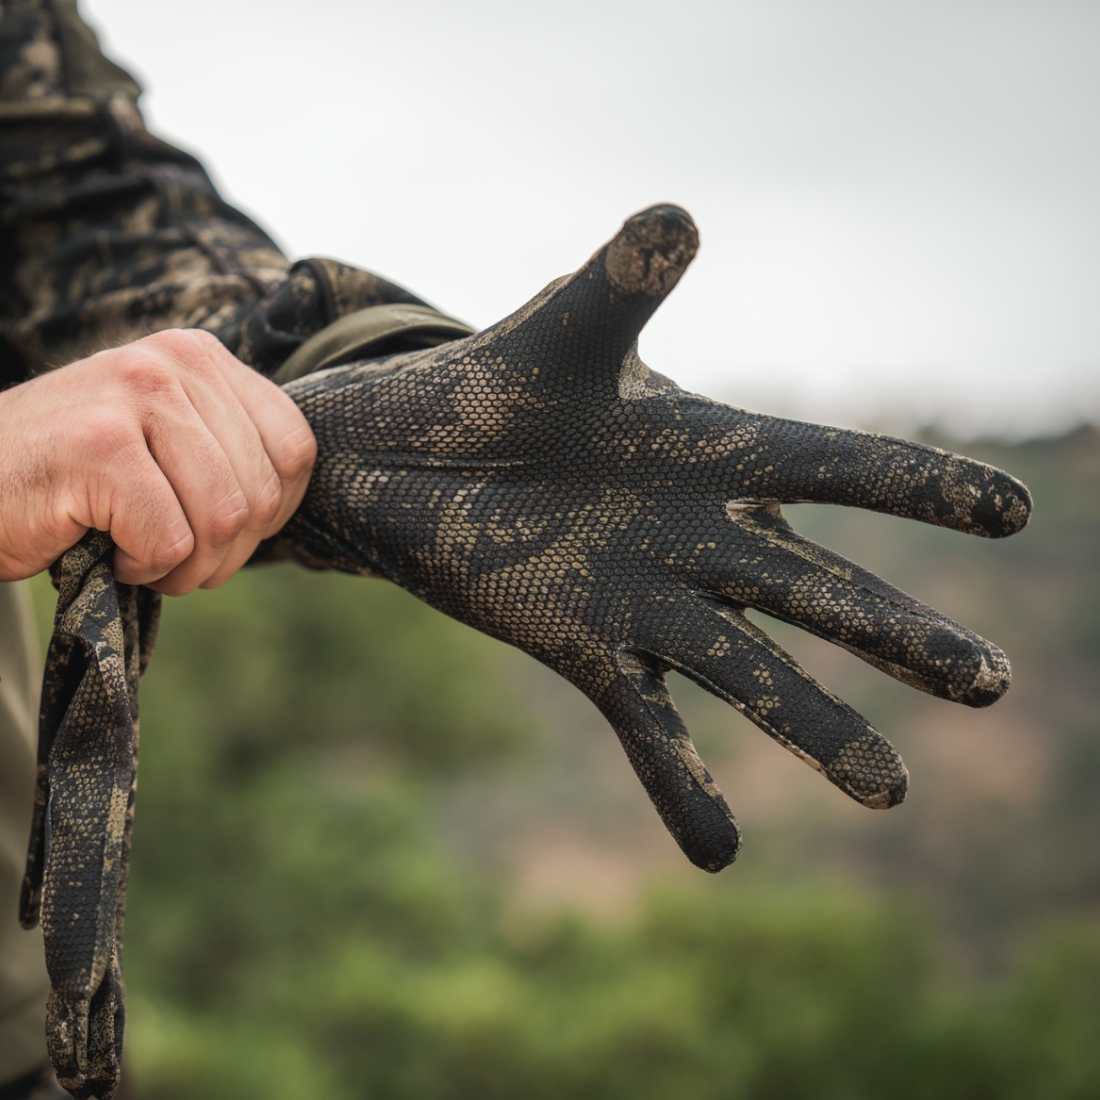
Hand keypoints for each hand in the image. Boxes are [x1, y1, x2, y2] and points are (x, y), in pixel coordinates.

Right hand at [0, 328, 315, 593]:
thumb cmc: (74, 478)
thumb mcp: (166, 442)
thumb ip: (229, 451)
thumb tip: (290, 499)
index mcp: (201, 357)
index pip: (296, 450)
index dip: (272, 512)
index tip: (220, 529)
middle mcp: (174, 363)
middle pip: (263, 493)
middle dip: (225, 551)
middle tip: (171, 555)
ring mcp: (135, 397)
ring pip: (225, 519)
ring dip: (187, 566)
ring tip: (139, 554)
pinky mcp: (99, 447)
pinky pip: (171, 540)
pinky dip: (144, 568)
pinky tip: (106, 548)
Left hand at [272, 205, 1031, 870]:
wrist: (415, 456)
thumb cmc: (499, 386)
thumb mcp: (564, 331)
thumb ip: (619, 285)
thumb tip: (673, 216)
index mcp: (711, 454)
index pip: (835, 469)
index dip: (917, 487)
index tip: (1008, 513)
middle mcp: (699, 537)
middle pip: (819, 592)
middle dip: (899, 634)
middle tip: (987, 684)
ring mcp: (648, 602)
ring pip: (751, 672)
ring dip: (818, 728)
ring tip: (887, 788)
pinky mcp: (590, 649)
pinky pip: (649, 729)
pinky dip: (684, 787)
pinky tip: (719, 854)